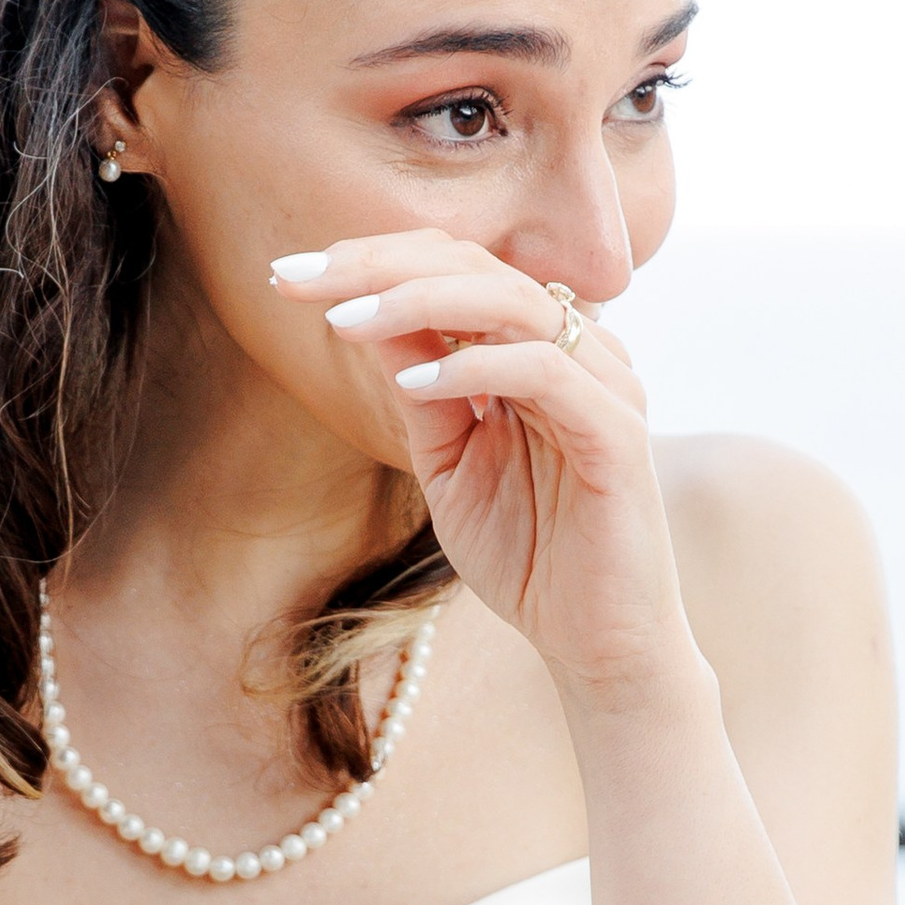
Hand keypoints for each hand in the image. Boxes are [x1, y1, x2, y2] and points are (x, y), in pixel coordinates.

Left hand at [275, 233, 695, 708]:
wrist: (594, 645)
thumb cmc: (527, 555)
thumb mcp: (447, 462)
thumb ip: (420, 390)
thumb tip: (361, 312)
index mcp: (538, 348)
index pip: (456, 266)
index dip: (372, 259)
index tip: (287, 275)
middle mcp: (578, 352)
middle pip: (478, 264)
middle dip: (378, 263)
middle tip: (295, 277)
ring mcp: (606, 386)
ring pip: (512, 301)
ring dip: (419, 300)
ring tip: (344, 321)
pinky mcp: (618, 433)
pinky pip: (544, 371)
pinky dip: (476, 366)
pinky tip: (414, 384)